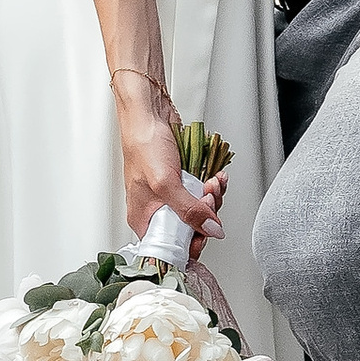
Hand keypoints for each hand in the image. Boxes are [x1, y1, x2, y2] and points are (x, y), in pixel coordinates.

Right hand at [113, 70, 221, 242]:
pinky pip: (202, 192)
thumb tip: (211, 230)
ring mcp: (171, 194)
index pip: (171, 247)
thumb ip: (189, 211)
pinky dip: (213, 185)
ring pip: (200, 209)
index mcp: (143, 218)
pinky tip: (216, 176)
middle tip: (208, 198)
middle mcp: (156, 209)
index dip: (192, 243)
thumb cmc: (143, 145)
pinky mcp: (182, 181)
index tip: (206, 232)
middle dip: (206, 214)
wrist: (149, 113)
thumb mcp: (165, 183)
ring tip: (213, 182)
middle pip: (190, 228)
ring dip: (213, 197)